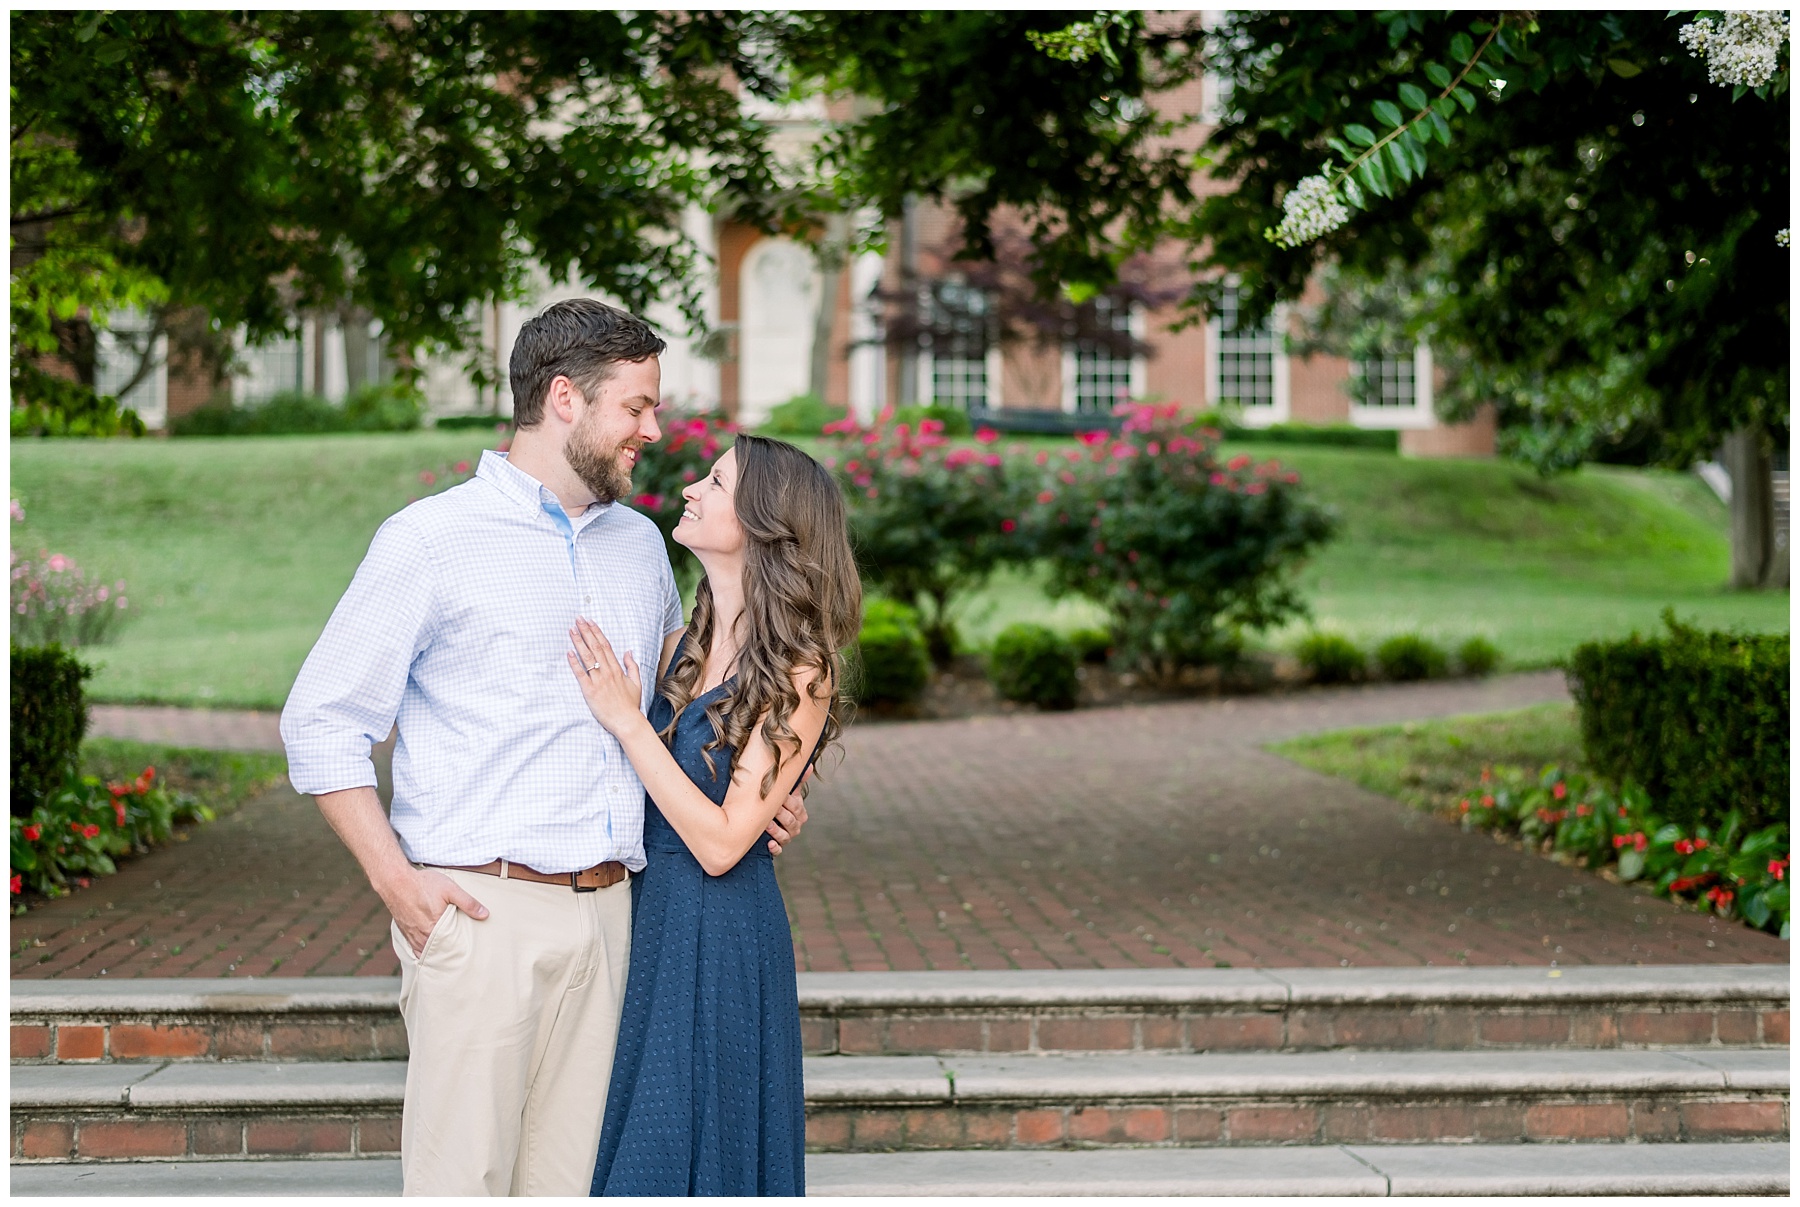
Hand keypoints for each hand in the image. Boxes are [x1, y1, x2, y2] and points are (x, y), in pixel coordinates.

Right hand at [384, 866, 487, 956]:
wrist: (395, 880)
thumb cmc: (423, 884)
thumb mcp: (450, 889)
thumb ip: (468, 903)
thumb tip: (485, 914)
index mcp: (433, 929)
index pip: (448, 949)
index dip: (457, 953)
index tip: (466, 955)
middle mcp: (421, 936)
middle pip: (436, 952)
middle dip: (446, 955)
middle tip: (458, 958)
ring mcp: (410, 935)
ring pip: (424, 951)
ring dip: (434, 953)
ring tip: (446, 954)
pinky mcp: (404, 931)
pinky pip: (414, 947)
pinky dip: (422, 949)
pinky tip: (430, 947)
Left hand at [567, 617, 645, 736]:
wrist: (627, 721)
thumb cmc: (630, 705)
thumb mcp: (636, 683)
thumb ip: (632, 666)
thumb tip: (628, 652)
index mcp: (617, 669)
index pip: (605, 646)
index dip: (596, 632)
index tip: (590, 622)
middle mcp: (607, 672)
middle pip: (595, 647)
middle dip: (586, 632)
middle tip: (578, 619)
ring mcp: (598, 681)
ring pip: (587, 657)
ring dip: (578, 642)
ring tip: (571, 630)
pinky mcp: (590, 691)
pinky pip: (580, 674)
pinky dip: (574, 663)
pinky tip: (568, 653)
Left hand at [766, 767, 811, 855]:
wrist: (765, 819)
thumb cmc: (780, 802)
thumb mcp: (789, 791)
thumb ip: (798, 780)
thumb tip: (809, 765)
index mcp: (799, 812)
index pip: (797, 807)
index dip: (789, 802)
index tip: (780, 796)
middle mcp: (795, 826)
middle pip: (792, 821)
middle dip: (781, 814)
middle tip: (770, 808)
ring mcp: (787, 837)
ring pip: (786, 836)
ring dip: (776, 831)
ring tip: (767, 825)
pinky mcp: (777, 847)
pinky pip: (779, 850)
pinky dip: (775, 847)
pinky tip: (769, 843)